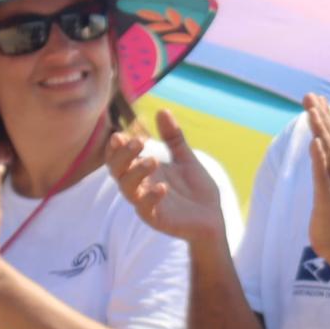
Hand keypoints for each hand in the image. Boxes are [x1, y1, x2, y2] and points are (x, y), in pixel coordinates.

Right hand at [108, 109, 227, 244]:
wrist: (213, 218)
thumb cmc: (197, 190)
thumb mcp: (186, 159)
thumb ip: (173, 138)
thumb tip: (162, 110)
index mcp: (144, 171)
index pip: (119, 157)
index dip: (116, 146)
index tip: (121, 134)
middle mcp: (140, 186)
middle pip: (117, 170)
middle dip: (122, 155)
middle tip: (138, 142)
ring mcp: (146, 202)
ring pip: (127, 188)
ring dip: (136, 172)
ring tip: (152, 159)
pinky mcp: (156, 218)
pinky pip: (146, 208)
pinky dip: (152, 196)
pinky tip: (163, 187)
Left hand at [305, 95, 329, 268]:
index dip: (327, 115)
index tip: (317, 97)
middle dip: (321, 116)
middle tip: (310, 96)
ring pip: (329, 152)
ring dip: (321, 130)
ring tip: (312, 111)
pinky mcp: (328, 199)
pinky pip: (323, 176)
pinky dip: (320, 159)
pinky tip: (315, 144)